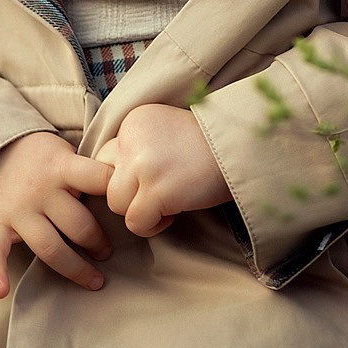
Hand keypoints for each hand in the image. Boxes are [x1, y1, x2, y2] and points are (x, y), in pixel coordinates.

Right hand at [0, 131, 112, 298]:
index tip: (133, 209)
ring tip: (95, 280)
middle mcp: (40, 190)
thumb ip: (87, 168)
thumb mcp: (63, 150)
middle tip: (107, 253)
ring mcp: (17, 210)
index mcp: (61, 167)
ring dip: (75, 268)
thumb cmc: (37, 155)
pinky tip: (1, 292)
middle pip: (78, 224)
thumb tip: (128, 184)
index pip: (97, 178)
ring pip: (49, 247)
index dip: (117, 193)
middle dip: (98, 243)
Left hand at [93, 103, 232, 237]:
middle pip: (104, 181)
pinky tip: (173, 214)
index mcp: (134, 121)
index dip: (126, 175)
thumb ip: (137, 149)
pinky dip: (152, 226)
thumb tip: (114, 182)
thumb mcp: (165, 133)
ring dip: (139, 210)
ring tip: (166, 204)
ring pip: (116, 204)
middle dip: (129, 194)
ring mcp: (143, 164)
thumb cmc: (208, 146)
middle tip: (157, 194)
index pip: (105, 157)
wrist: (243, 147)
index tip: (151, 179)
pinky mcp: (157, 190)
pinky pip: (135, 222)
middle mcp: (132, 138)